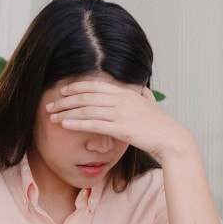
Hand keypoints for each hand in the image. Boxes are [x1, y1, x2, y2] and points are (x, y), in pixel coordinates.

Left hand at [46, 80, 192, 159]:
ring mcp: (120, 113)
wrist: (171, 138)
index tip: (63, 90)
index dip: (77, 86)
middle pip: (86, 96)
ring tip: (52, 116)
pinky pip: (93, 124)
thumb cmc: (162, 124)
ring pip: (86, 109)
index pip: (95, 85)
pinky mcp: (120, 128)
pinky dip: (76, 123)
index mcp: (126, 93)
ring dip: (66, 112)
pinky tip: (65, 124)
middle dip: (65, 100)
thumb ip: (145, 95)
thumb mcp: (153, 104)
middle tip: (50, 104)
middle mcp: (121, 100)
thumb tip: (144, 89)